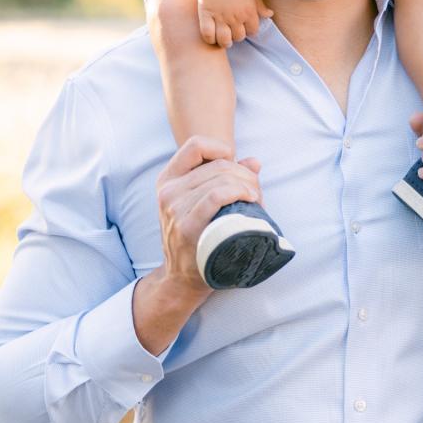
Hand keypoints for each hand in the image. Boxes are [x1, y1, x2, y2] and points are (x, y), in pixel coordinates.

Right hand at [133, 138, 264, 351]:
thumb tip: (253, 162)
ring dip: (247, 185)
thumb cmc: (200, 237)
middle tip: (255, 191)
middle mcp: (168, 191)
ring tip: (255, 199)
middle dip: (245, 174)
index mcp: (168, 180)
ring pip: (221, 179)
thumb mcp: (204, 203)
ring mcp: (174, 209)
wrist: (183, 278)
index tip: (235, 168)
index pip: (196, 145)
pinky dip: (238, 192)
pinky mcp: (186, 226)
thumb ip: (226, 179)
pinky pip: (216, 196)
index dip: (222, 150)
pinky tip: (251, 199)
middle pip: (217, 164)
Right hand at [197, 0, 272, 47]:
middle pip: (239, 37)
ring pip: (224, 40)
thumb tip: (270, 14)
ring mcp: (220, 17)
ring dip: (225, 42)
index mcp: (249, 12)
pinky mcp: (206, 14)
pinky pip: (207, 34)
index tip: (244, 27)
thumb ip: (260, 6)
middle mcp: (236, 18)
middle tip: (232, 30)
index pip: (252, 31)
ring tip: (223, 38)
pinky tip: (211, 36)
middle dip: (237, 35)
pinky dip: (209, 39)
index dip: (249, 30)